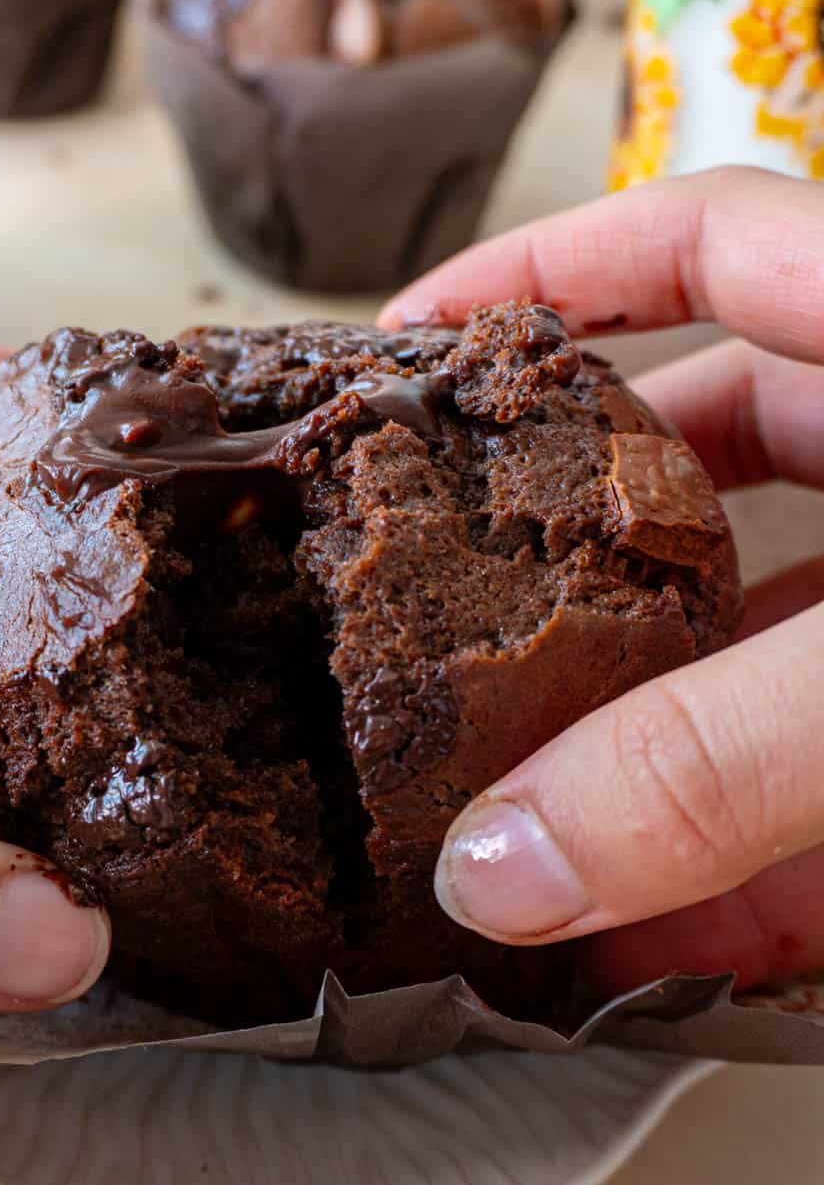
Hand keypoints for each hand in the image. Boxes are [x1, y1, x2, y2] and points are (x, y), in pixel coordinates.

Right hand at [380, 165, 823, 993]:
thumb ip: (715, 758)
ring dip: (660, 745)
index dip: (550, 266)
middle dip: (567, 546)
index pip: (704, 232)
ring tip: (520, 830)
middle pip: (715, 455)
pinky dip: (769, 862)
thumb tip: (496, 877)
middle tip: (434, 613)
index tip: (408, 341)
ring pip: (775, 646)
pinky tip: (682, 952)